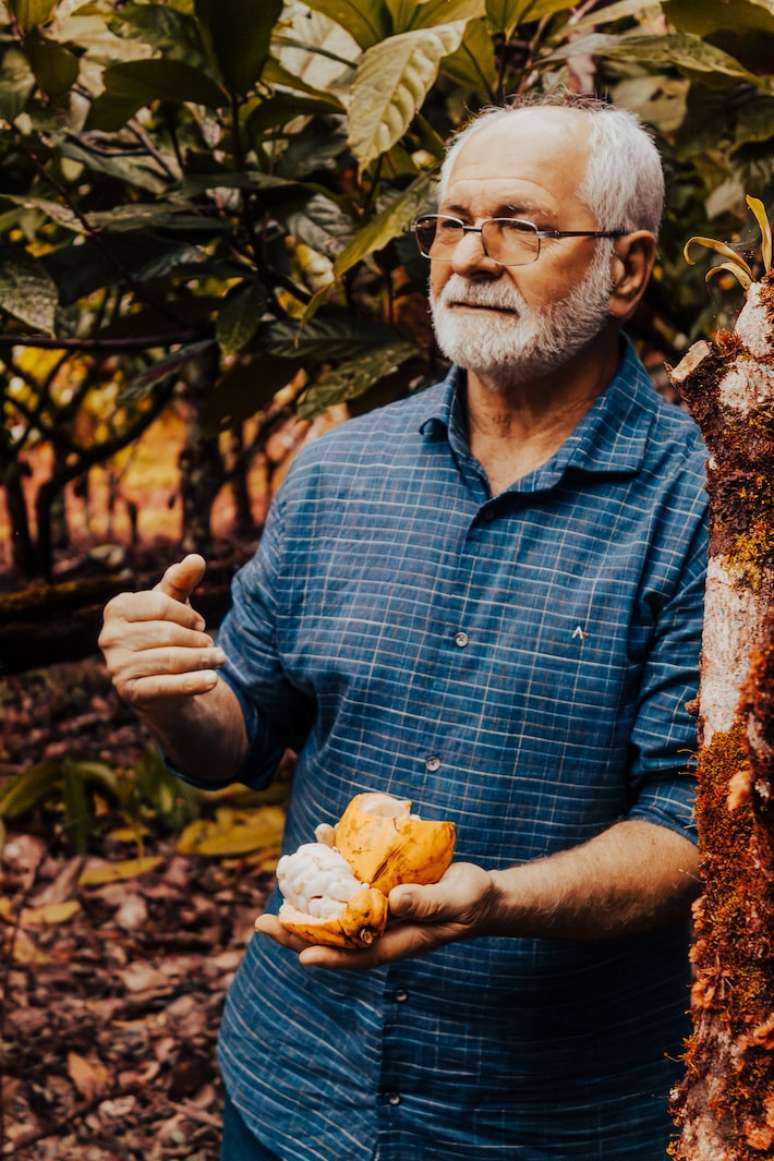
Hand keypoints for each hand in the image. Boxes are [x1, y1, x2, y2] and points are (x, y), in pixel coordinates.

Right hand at [98, 553, 225, 713]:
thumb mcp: (173, 606)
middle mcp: (109, 637)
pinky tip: (212, 680)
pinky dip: (193, 683)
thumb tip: (196, 558)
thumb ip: (182, 581)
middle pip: (167, 633)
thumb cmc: (164, 636)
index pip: (160, 604)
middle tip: (213, 647)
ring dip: (202, 659)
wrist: (160, 685)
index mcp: (116, 609)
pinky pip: (166, 686)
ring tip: (219, 659)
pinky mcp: (129, 692)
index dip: (187, 614)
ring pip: (171, 659)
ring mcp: (116, 666)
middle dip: (197, 639)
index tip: (200, 624)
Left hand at [254, 862, 496, 969]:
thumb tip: (393, 901)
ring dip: (309, 888)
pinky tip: (323, 834)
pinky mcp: (379, 882)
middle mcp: (378, 925)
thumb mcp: (455, 901)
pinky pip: (351, 872)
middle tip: (261, 924)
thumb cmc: (471, 901)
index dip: (330, 957)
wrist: (477, 889)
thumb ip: (427, 903)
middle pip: (332, 933)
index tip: (302, 957)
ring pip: (335, 901)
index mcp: (396, 941)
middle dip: (297, 930)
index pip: (357, 956)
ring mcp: (376, 904)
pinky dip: (336, 856)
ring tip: (283, 873)